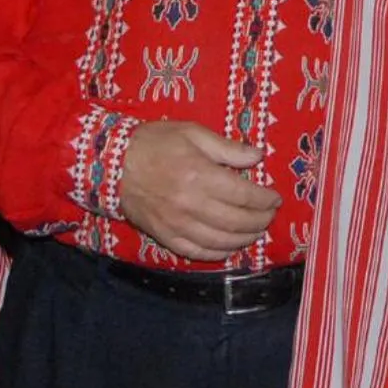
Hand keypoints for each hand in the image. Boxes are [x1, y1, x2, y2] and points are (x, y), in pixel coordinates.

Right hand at [117, 121, 279, 260]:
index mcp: (199, 175)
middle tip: (270, 216)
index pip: (244, 195)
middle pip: (236, 221)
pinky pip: (197, 253)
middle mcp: (191, 204)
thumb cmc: (154, 143)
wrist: (112, 164)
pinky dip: (218, 253)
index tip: (275, 197)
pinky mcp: (166, 237)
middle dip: (260, 221)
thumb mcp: (192, 133)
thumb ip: (227, 147)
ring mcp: (177, 224)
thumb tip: (258, 157)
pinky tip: (229, 247)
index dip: (265, 199)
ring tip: (255, 231)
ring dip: (244, 239)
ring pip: (221, 241)